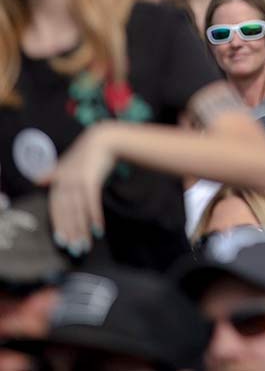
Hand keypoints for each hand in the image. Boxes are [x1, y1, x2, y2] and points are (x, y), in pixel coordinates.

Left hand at [44, 124, 116, 255]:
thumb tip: (37, 180)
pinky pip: (92, 202)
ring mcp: (77, 181)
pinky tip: (99, 229)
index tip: (63, 242)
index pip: (56, 209)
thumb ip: (54, 174)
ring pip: (78, 211)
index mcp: (58, 181)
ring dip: (83, 229)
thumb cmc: (86, 153)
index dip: (60, 226)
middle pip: (67, 213)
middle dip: (72, 232)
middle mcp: (65, 183)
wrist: (104, 139)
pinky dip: (95, 216)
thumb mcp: (67, 163)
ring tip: (87, 244)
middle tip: (76, 249)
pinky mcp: (91, 179)